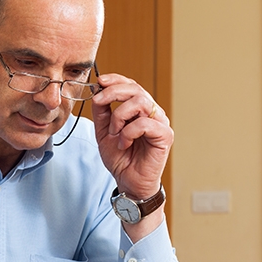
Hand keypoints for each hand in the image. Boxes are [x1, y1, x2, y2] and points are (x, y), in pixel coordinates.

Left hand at [91, 73, 172, 237]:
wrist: (128, 181)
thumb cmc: (120, 158)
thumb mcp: (104, 131)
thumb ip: (102, 112)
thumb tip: (97, 92)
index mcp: (139, 109)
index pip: (131, 85)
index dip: (116, 79)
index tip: (100, 81)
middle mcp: (152, 112)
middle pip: (136, 88)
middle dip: (114, 92)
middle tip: (100, 101)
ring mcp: (160, 122)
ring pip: (141, 102)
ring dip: (120, 115)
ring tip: (114, 132)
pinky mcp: (164, 135)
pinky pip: (145, 123)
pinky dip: (128, 132)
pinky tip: (123, 143)